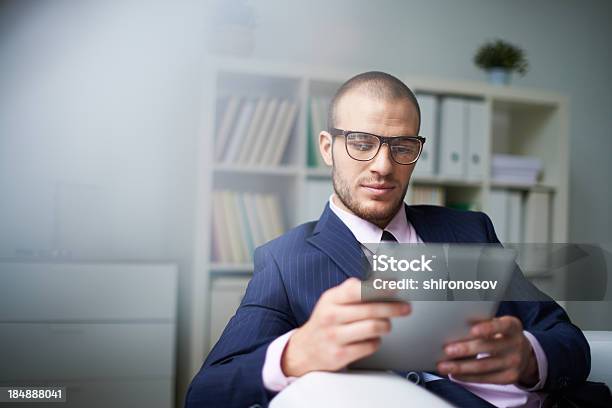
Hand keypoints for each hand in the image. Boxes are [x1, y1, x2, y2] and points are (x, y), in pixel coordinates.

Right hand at [281, 277, 410, 376]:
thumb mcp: (332, 301)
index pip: (357, 290)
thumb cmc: (325, 321)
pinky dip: (376, 342)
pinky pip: (369, 346)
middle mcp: (331, 316)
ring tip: (386, 324)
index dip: (378, 287)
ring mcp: (335, 336)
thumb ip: (352, 290)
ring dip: (385, 325)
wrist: (304, 350)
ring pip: (373, 328)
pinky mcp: (340, 355)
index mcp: (331, 299)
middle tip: (406, 308)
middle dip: (393, 308)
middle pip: (370, 310)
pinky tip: (372, 339)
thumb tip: (381, 283)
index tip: (395, 286)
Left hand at [436, 316, 538, 386]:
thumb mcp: (498, 324)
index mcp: (512, 326)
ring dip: (461, 367)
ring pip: (483, 366)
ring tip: (443, 366)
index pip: (501, 326)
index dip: (488, 328)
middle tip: (447, 350)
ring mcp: (514, 363)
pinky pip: (485, 378)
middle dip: (465, 350)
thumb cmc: (501, 334)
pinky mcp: (510, 377)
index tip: (473, 330)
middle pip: (488, 348)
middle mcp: (516, 344)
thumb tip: (454, 325)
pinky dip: (467, 377)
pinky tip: (455, 374)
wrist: (523, 353)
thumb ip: (482, 323)